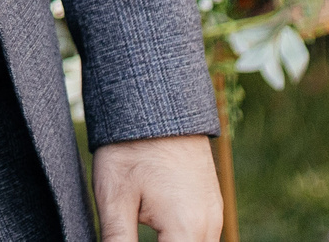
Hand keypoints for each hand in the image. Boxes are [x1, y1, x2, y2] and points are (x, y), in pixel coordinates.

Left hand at [93, 135, 221, 241]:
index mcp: (187, 229)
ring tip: (140, 233)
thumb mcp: (114, 199)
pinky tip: (158, 235)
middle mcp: (210, 226)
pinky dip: (181, 240)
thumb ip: (117, 241)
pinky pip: (201, 237)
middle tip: (129, 237)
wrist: (156, 101)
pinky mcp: (210, 204)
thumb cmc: (130, 147)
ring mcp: (214, 214)